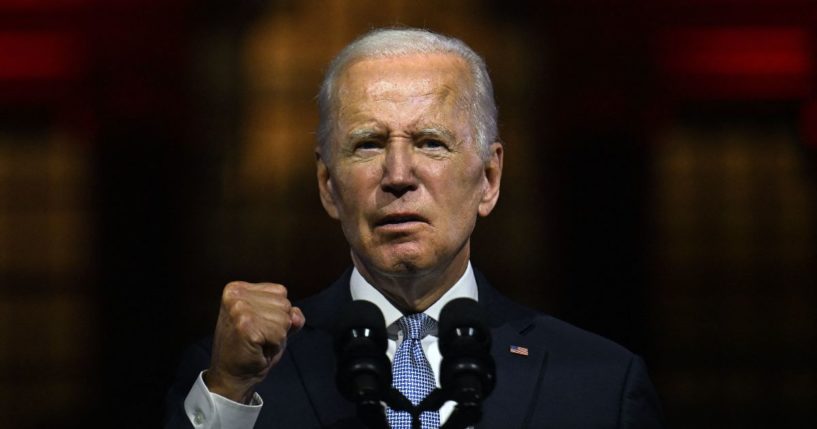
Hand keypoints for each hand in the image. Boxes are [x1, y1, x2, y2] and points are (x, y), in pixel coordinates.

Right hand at [204, 281, 305, 402]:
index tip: (257, 326)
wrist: (231, 376)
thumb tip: (296, 316)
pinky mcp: (245, 326)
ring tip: (258, 343)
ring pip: (285, 319)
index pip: (280, 291)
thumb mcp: (273, 324)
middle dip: (278, 325)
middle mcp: (236, 294)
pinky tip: (258, 350)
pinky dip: (274, 346)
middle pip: (284, 303)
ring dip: (277, 337)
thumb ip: (289, 315)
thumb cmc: (252, 349)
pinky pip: (280, 334)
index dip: (276, 314)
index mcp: (238, 288)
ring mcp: (239, 309)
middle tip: (258, 338)